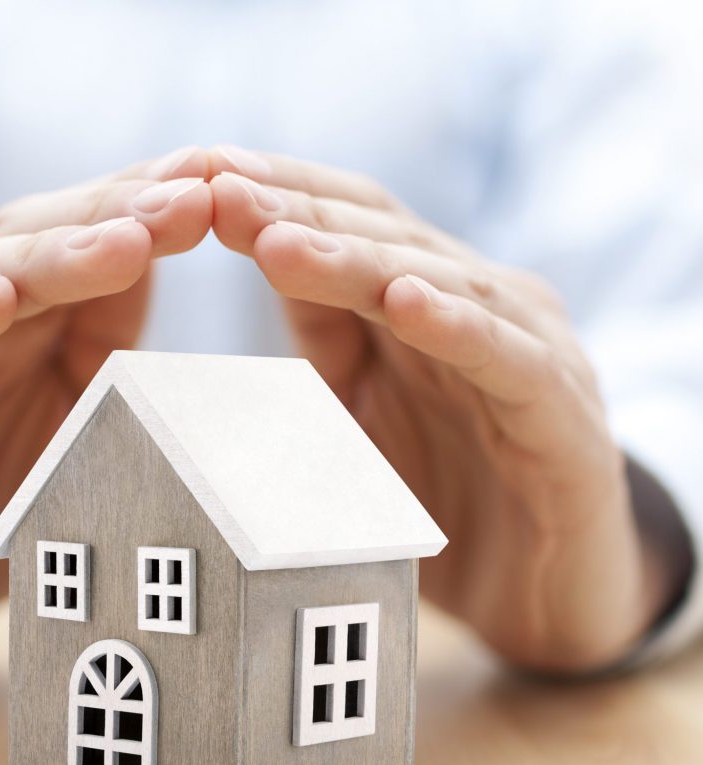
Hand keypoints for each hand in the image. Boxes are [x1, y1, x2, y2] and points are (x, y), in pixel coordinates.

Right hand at [0, 148, 211, 662]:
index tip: (220, 181)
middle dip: (118, 215)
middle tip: (190, 194)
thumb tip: (169, 294)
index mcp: (23, 315)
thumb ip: (109, 361)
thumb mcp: (72, 428)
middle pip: (39, 240)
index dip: (149, 208)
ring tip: (123, 239)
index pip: (87, 239)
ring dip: (50, 256)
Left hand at [209, 145, 672, 672]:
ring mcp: (529, 352)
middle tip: (221, 189)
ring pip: (439, 284)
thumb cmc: (448, 496)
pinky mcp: (563, 415)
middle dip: (298, 213)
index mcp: (426, 303)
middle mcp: (480, 306)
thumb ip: (329, 335)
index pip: (349, 224)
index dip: (279, 196)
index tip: (201, 175)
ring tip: (280, 241)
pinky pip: (506, 361)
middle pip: (384, 238)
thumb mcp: (365, 409)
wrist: (548, 589)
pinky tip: (404, 303)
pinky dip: (457, 329)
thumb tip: (265, 258)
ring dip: (356, 260)